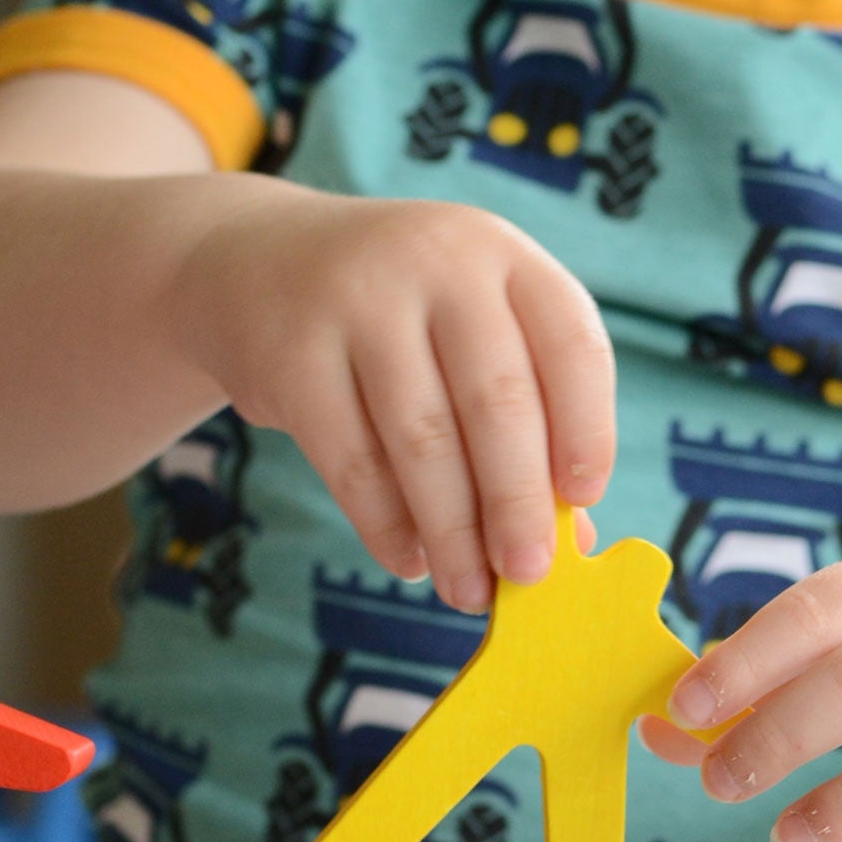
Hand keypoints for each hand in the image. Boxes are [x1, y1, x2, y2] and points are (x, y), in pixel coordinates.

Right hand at [164, 185, 611, 611]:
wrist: (252, 263)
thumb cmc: (392, 313)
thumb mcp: (464, 328)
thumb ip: (523, 413)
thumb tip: (570, 540)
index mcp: (500, 253)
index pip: (571, 343)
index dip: (589, 428)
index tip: (584, 500)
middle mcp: (434, 263)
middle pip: (496, 401)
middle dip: (518, 502)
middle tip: (529, 573)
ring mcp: (357, 303)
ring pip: (422, 440)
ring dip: (452, 531)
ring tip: (468, 589)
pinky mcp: (293, 356)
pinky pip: (353, 461)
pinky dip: (386, 525)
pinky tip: (408, 560)